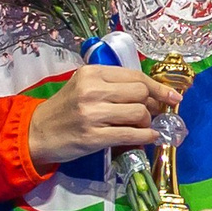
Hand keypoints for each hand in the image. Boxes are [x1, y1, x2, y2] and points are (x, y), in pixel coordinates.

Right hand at [29, 65, 177, 165]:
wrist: (37, 132)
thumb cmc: (66, 108)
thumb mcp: (84, 86)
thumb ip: (113, 84)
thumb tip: (154, 93)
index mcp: (92, 73)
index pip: (136, 76)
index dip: (159, 87)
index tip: (174, 96)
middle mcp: (92, 90)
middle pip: (141, 93)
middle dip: (153, 104)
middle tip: (153, 113)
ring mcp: (92, 114)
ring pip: (139, 113)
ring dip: (147, 122)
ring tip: (142, 126)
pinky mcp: (93, 136)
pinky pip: (131, 135)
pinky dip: (146, 136)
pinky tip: (148, 137)